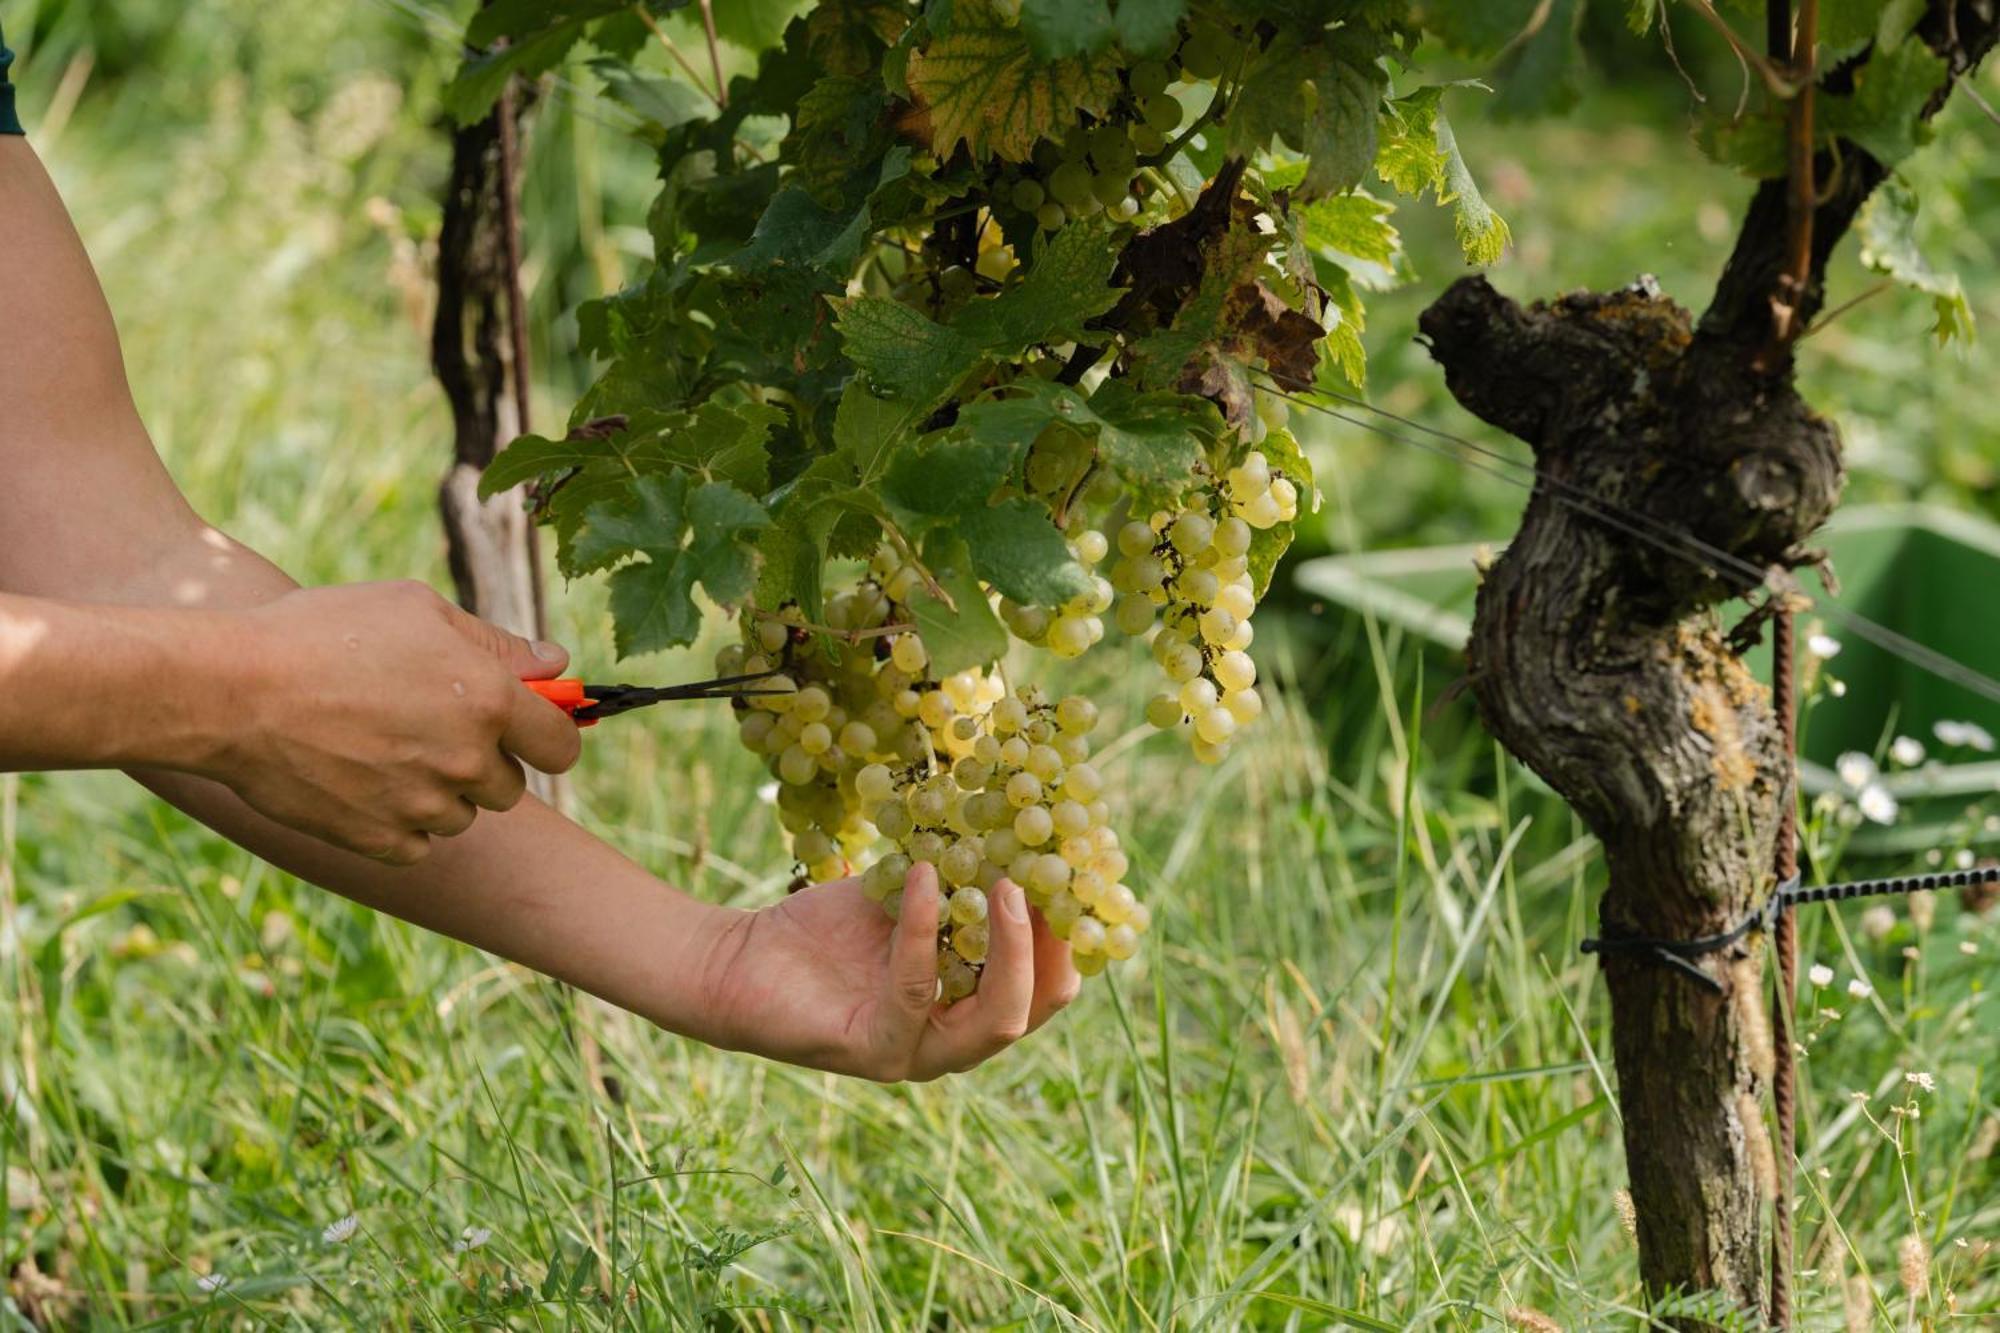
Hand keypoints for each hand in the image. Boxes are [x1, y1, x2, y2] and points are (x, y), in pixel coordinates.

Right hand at [200, 581, 581, 863]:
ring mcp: (423, 806)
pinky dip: (398, 824)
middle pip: (509, 785)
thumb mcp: (416, 611)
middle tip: (426, 727)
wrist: (230, 691)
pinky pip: (417, 846)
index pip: (561, 746)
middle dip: (482, 761)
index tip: (527, 731)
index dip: (548, 738)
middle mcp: (467, 760)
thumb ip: (497, 644)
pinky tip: (362, 783)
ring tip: (381, 749)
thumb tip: (557, 667)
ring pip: (461, 816)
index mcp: (489, 700)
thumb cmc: (322, 633)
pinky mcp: (379, 840)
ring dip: (438, 792)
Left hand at [702, 862, 1080, 1080]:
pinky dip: (924, 930)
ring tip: (1004, 884)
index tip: (1076, 873)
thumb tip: (1014, 820)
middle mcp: (951, 1041)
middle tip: (1045, 881)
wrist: (742, 959)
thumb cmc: (827, 930)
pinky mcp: (873, 1051)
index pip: (1045, 987)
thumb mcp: (907, 896)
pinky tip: (925, 879)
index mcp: (968, 1005)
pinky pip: (916, 990)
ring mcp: (916, 1054)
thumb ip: (959, 877)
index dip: (1068, 937)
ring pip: (994, 1021)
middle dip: (1049, 949)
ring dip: (1009, 949)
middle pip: (1031, 1010)